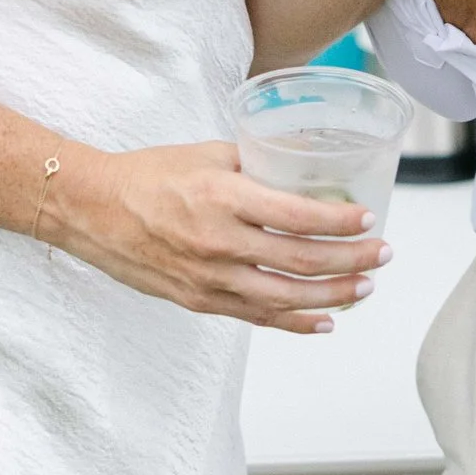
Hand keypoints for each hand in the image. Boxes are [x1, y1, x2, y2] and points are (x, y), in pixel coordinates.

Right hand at [51, 140, 384, 333]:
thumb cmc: (148, 175)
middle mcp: (220, 242)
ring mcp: (210, 278)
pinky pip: (258, 316)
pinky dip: (295, 321)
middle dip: (351, 261)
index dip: (339, 221)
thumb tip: (302, 164)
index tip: (368, 218)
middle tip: (382, 255)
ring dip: (333, 295)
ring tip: (364, 289)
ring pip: (286, 296)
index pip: (297, 216)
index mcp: (222, 197)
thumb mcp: (205, 153)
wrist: (94, 210)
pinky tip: (324, 320)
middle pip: (301, 261)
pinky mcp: (201, 301)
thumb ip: (254, 161)